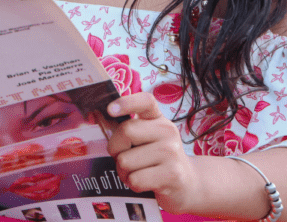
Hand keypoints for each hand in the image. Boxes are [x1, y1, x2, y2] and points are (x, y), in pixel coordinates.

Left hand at [106, 93, 202, 213]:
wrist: (188, 183)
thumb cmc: (158, 159)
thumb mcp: (147, 139)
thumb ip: (128, 129)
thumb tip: (98, 117)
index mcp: (159, 119)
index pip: (146, 101)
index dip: (126, 102)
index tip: (109, 110)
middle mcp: (167, 131)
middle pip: (126, 131)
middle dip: (116, 149)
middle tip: (125, 158)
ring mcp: (171, 152)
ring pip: (125, 161)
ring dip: (124, 172)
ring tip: (139, 173)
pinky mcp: (171, 175)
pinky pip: (135, 180)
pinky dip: (133, 185)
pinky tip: (146, 183)